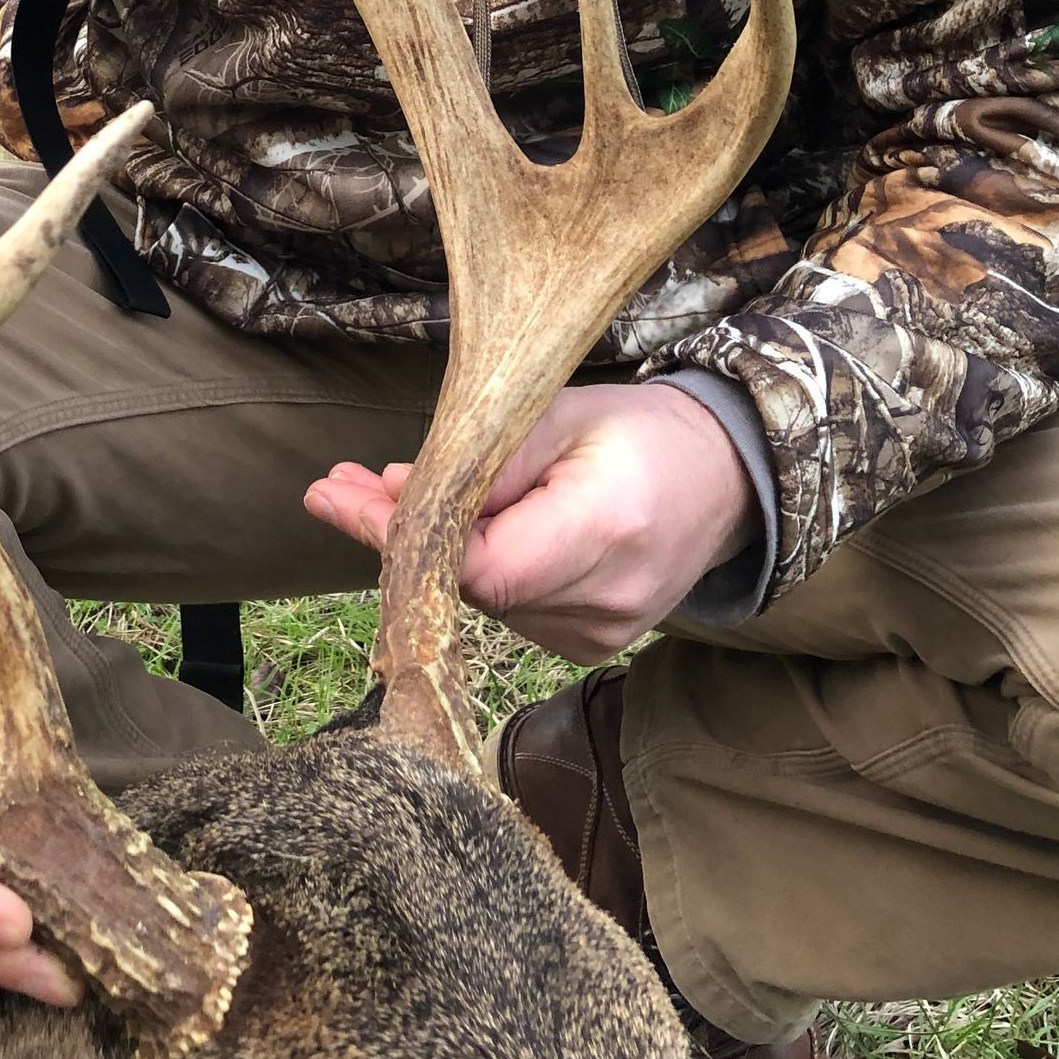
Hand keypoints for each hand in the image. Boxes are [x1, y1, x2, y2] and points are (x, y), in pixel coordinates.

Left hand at [304, 381, 757, 662]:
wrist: (722, 481)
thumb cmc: (639, 431)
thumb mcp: (560, 412)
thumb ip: (481, 457)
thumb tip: (393, 493)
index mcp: (604, 530)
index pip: (482, 563)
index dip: (404, 538)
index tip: (341, 496)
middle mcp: (603, 600)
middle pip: (471, 585)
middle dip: (399, 536)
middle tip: (336, 486)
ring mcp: (598, 635)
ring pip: (481, 598)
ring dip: (430, 551)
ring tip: (380, 489)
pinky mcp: (588, 646)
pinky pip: (506, 607)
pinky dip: (470, 568)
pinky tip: (450, 526)